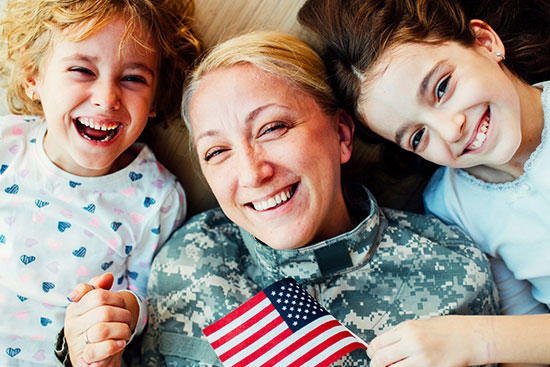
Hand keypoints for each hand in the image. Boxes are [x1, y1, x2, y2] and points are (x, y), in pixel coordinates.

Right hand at [65, 273, 130, 366]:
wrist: (94, 358)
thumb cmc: (96, 328)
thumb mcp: (96, 307)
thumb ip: (99, 289)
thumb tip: (107, 276)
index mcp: (74, 309)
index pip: (98, 295)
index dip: (117, 299)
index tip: (121, 305)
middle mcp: (72, 326)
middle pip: (104, 312)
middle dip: (123, 315)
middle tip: (127, 320)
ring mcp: (77, 343)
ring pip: (102, 330)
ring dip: (122, 330)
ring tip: (125, 333)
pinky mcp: (84, 359)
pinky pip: (101, 349)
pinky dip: (115, 345)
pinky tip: (120, 343)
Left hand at [367, 316, 488, 366]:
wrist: (470, 337)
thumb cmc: (447, 329)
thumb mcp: (420, 325)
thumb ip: (402, 335)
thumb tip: (385, 345)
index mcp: (407, 328)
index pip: (378, 343)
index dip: (371, 351)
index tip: (371, 354)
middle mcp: (411, 342)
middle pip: (381, 358)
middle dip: (375, 364)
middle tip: (377, 365)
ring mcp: (421, 357)